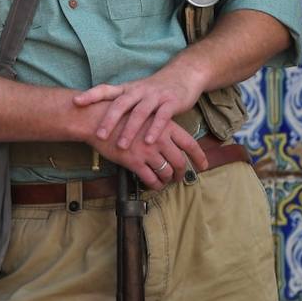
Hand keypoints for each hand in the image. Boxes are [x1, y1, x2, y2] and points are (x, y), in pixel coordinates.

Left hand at [73, 67, 203, 150]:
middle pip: (121, 104)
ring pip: (140, 112)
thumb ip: (119, 102)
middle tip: (99, 136)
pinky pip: (162, 117)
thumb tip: (93, 115)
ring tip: (121, 145)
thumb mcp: (135, 92)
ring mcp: (155, 96)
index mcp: (128, 88)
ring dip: (130, 129)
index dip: (91, 94)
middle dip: (109, 120)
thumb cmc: (154, 88)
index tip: (76, 101)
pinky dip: (155, 129)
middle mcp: (139, 90)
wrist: (184, 74)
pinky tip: (149, 142)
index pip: (106, 89)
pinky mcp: (171, 102)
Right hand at [86, 119, 207, 191]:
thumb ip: (159, 128)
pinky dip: (155, 185)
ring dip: (168, 180)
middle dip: (182, 173)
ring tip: (165, 181)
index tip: (204, 165)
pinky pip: (151, 179)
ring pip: (167, 172)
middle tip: (179, 178)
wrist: (98, 120)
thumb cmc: (120, 116)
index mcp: (165, 125)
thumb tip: (169, 140)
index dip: (199, 156)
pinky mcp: (134, 162)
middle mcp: (160, 139)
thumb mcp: (145, 116)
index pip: (190, 143)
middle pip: (180, 161)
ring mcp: (148, 151)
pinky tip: (153, 185)